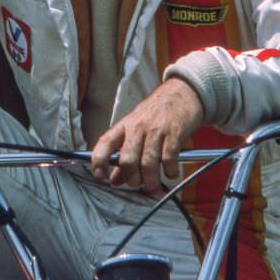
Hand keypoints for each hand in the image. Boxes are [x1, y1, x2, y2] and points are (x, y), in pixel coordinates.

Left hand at [91, 78, 203, 194]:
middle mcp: (137, 127)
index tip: (100, 176)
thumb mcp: (135, 129)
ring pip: (148, 163)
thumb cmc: (156, 114)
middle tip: (137, 184)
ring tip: (153, 187)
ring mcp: (156, 130)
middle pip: (127, 160)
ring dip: (150, 182)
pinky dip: (169, 172)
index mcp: (124, 127)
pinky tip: (171, 173)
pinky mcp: (174, 133)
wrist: (181, 93)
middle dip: (132, 179)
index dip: (99, 161)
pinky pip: (169, 159)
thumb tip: (115, 180)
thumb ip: (124, 154)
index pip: (105, 143)